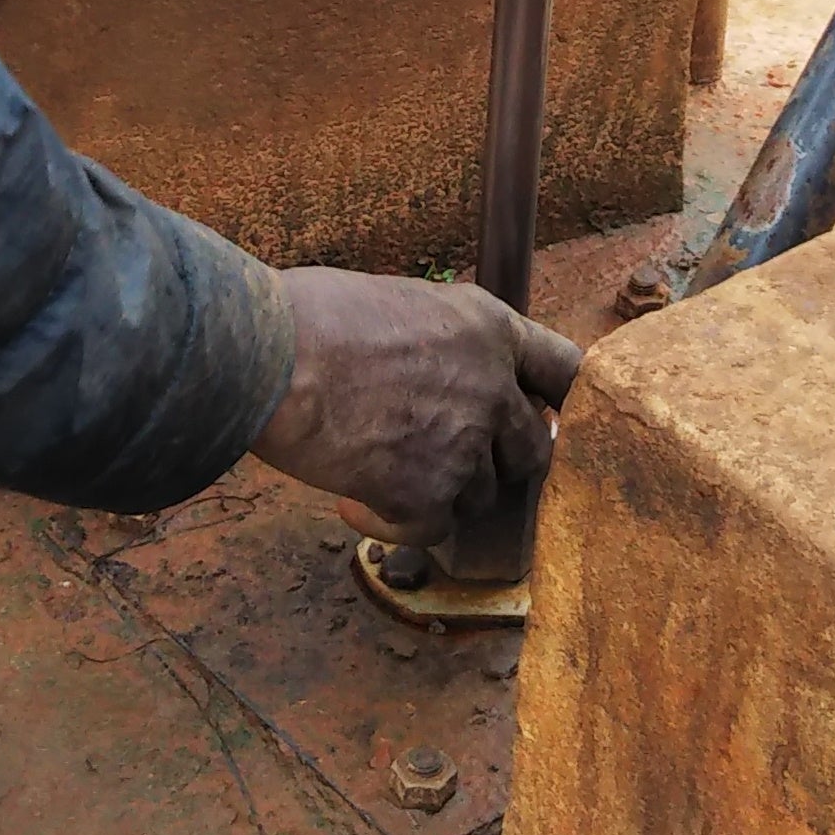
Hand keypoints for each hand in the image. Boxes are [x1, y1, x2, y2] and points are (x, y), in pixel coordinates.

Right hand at [250, 269, 581, 545]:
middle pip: (530, 451)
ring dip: (439, 493)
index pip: (566, 370)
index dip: (557, 402)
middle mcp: (492, 388)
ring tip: (381, 470)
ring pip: (479, 496)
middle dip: (493, 462)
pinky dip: (395, 525)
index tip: (545, 419)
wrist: (268, 355)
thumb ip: (445, 345)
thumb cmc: (311, 318)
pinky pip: (432, 530)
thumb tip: (442, 377)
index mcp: (490, 328)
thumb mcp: (404, 303)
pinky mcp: (425, 495)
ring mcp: (464, 446)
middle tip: (445, 460)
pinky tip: (355, 504)